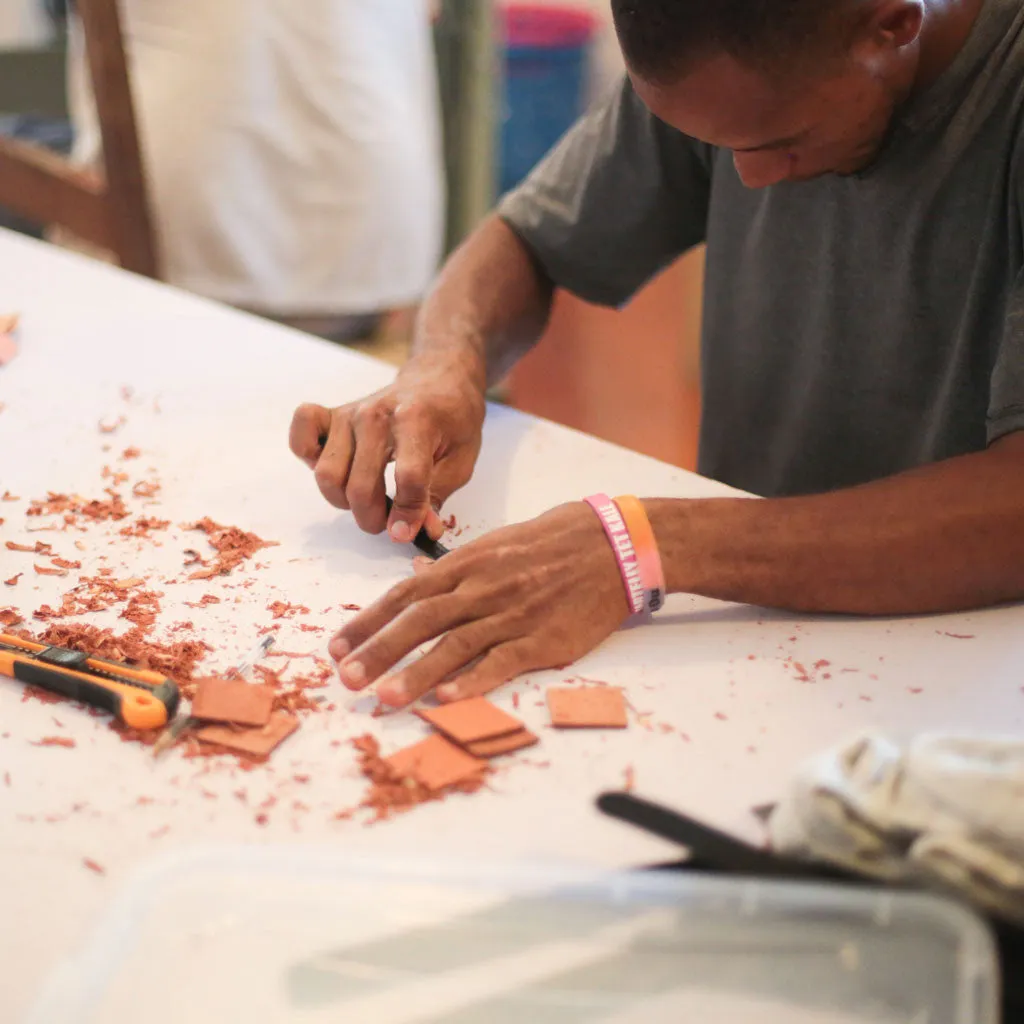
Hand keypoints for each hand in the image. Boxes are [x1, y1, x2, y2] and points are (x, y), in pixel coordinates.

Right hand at [289, 356, 485, 539]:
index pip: (408, 479)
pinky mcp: (331, 416)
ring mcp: (349, 414)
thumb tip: (421, 532)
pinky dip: (309, 459)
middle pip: (358, 487)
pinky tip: (338, 468)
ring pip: (327, 475)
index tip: (407, 533)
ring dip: (344, 500)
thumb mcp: (462, 461)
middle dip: (373, 518)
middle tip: (389, 520)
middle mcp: (376, 416)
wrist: (437, 380)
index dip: (407, 516)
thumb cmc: (452, 421)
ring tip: (368, 498)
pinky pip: (301, 439)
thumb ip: (437, 498)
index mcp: (417, 421)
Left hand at [327, 502, 630, 706]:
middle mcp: (483, 587)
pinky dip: (473, 680)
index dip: (369, 620)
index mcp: (468, 563)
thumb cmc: (555, 541)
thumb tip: (416, 575)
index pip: (406, 593)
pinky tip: (447, 699)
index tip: (337, 645)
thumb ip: (456, 567)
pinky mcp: (543, 638)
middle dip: (379, 649)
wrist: (613, 544)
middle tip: (345, 678)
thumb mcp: (498, 543)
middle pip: (420, 620)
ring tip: (385, 698)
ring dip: (416, 672)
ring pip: (455, 644)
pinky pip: (502, 661)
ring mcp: (512, 613)